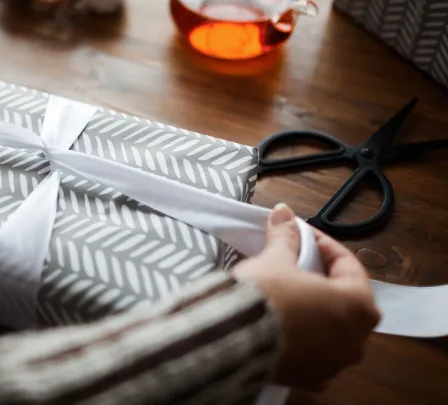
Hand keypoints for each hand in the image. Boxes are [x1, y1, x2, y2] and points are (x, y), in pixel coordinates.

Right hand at [233, 204, 379, 390]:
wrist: (233, 339)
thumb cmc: (265, 297)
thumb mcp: (275, 261)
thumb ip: (286, 237)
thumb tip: (283, 213)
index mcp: (358, 306)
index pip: (348, 266)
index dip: (323, 244)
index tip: (301, 233)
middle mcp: (355, 340)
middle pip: (344, 300)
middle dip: (321, 279)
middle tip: (296, 262)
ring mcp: (334, 364)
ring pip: (330, 331)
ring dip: (314, 312)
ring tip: (286, 294)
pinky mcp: (309, 379)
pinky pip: (312, 356)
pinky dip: (303, 342)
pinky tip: (285, 329)